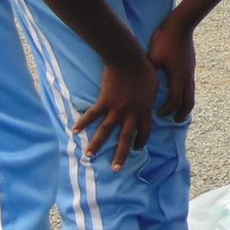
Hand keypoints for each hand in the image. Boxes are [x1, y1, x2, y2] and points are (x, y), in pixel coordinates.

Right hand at [74, 49, 158, 169]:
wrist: (129, 60)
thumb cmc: (145, 70)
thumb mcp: (154, 87)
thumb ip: (151, 100)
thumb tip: (153, 106)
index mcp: (144, 112)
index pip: (144, 133)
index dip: (140, 142)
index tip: (136, 149)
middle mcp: (130, 114)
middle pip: (125, 139)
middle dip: (120, 155)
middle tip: (116, 169)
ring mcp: (116, 109)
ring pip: (105, 132)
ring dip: (96, 145)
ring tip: (88, 157)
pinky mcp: (104, 101)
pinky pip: (92, 115)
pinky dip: (83, 123)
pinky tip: (75, 131)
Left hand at [146, 15, 196, 122]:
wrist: (181, 25)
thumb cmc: (164, 39)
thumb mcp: (153, 57)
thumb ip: (148, 73)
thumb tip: (138, 88)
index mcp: (177, 76)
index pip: (175, 100)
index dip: (167, 109)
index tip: (158, 113)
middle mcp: (187, 76)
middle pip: (189, 102)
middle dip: (181, 113)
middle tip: (174, 121)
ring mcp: (191, 71)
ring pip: (191, 94)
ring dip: (185, 105)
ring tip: (178, 111)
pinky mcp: (191, 66)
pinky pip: (190, 86)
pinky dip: (186, 94)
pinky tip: (178, 94)